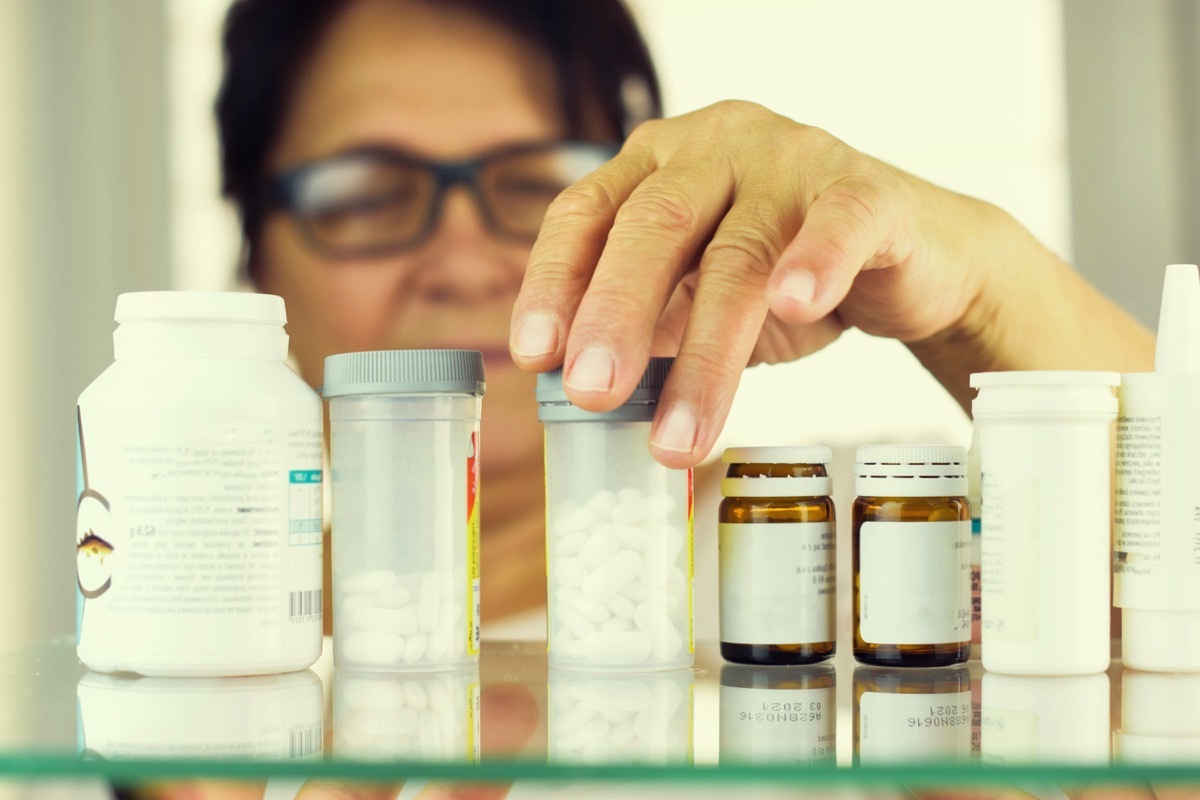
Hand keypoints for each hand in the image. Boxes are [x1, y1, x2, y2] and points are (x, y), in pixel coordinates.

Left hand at [510, 100, 987, 466]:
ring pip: (739, 254)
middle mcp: (715, 149)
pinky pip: (839, 221)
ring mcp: (791, 161)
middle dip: (616, 315)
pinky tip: (793, 305)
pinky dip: (816, 262)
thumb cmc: (784, 271)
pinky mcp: (866, 190)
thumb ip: (647, 324)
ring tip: (680, 435)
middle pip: (654, 226)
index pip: (586, 212)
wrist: (906, 256)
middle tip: (592, 393)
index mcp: (657, 165)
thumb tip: (577, 390)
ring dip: (706, 353)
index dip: (554, 281)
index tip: (534, 355)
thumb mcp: (697, 296)